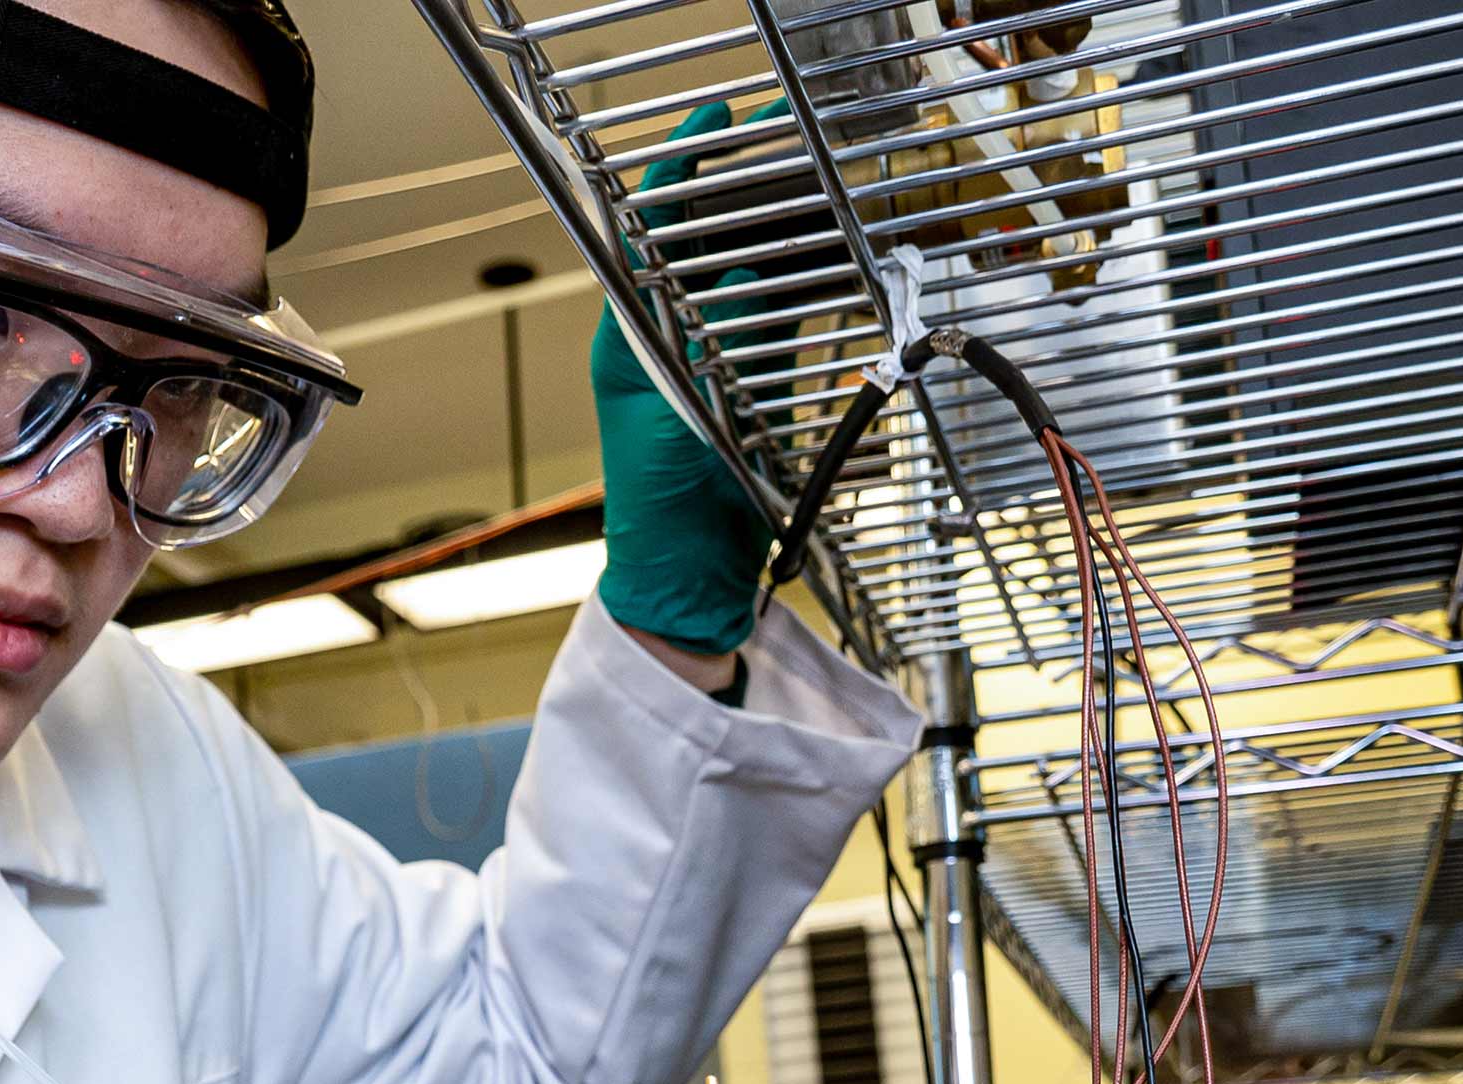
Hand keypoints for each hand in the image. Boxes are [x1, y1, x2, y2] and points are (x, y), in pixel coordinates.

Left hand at [591, 99, 783, 659]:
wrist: (684, 581)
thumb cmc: (656, 513)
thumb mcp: (679, 425)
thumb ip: (716, 351)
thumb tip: (750, 276)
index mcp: (629, 338)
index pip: (649, 232)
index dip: (680, 171)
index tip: (713, 123)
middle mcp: (668, 336)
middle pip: (708, 237)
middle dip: (748, 185)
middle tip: (792, 141)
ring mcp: (712, 356)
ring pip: (750, 268)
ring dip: (786, 225)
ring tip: (823, 179)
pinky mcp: (750, 380)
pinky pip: (779, 311)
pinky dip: (806, 277)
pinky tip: (834, 245)